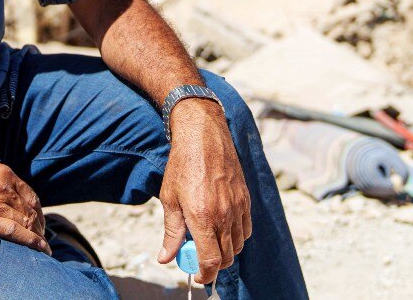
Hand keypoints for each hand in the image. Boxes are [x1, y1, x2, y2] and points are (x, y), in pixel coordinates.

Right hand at [0, 163, 49, 253]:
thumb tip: (6, 198)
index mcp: (2, 174)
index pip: (31, 196)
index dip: (39, 212)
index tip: (40, 223)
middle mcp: (2, 186)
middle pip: (30, 210)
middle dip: (39, 227)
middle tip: (42, 239)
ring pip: (25, 221)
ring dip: (37, 236)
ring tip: (42, 248)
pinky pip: (14, 232)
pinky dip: (31, 241)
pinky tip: (39, 249)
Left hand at [156, 99, 251, 284]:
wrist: (204, 136)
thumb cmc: (183, 165)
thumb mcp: (170, 199)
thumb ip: (171, 232)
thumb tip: (165, 257)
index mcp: (202, 217)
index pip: (211, 260)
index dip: (206, 274)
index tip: (198, 276)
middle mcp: (224, 215)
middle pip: (227, 257)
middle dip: (214, 264)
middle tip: (200, 257)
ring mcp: (238, 207)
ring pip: (238, 244)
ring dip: (226, 250)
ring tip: (209, 239)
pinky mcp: (246, 198)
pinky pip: (246, 228)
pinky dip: (237, 235)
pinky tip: (223, 227)